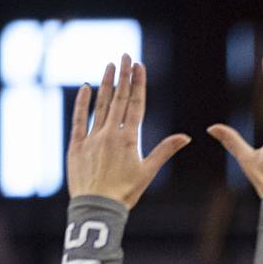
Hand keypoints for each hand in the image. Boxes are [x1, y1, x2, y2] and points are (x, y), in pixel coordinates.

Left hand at [67, 56, 189, 207]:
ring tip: (110, 66)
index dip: (137, 84)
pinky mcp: (77, 144)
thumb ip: (165, 150)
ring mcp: (92, 137)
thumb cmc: (126, 192)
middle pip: (118, 100)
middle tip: (126, 56)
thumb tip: (185, 137)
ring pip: (100, 105)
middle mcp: (110, 134)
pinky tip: (85, 88)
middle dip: (123, 77)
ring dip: (106, 84)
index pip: (135, 105)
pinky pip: (79, 119)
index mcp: (129, 140)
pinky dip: (82, 103)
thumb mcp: (148, 172)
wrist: (97, 207)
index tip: (138, 66)